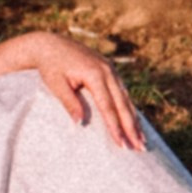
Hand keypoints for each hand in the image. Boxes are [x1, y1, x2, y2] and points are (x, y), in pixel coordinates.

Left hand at [8, 32, 142, 149]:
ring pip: (126, 98)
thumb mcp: (56, 84)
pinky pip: (122, 91)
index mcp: (94, 73)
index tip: (121, 144)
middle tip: (140, 148)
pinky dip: (128, 108)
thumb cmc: (50, 66)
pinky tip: (133, 121)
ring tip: (142, 140)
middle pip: (122, 103)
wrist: (50, 45)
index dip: (115, 126)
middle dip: (131, 127)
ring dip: (134, 119)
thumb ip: (69, 103)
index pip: (108, 106)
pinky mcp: (109, 69)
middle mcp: (107, 70)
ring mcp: (110, 68)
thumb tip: (80, 123)